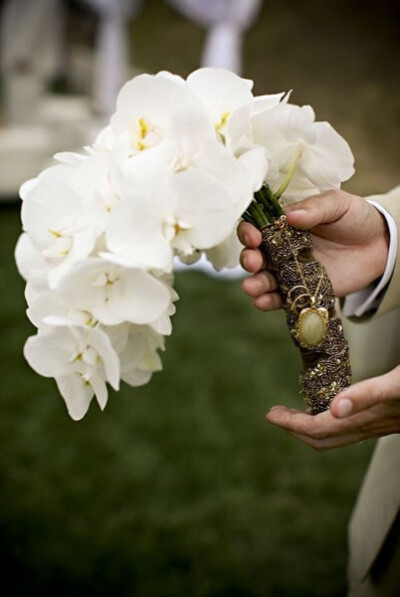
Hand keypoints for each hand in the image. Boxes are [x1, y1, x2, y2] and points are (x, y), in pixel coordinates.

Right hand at [237, 189, 388, 310]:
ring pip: (264, 279)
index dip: (249, 232)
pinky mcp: (302, 290)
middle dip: (248, 259)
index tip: (254, 237)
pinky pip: (281, 298)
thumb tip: (290, 216)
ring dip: (254, 284)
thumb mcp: (337, 204)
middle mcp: (281, 249)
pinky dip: (269, 302)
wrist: (379, 245)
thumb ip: (315, 208)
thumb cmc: (355, 218)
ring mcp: (290, 271)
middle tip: (253, 262)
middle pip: (255, 255)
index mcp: (285, 225)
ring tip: (251, 287)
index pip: (258, 227)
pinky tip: (263, 302)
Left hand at [265, 366, 399, 448]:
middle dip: (294, 428)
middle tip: (273, 414)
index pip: (318, 430)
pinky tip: (325, 409)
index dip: (291, 424)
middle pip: (322, 439)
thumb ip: (367, 395)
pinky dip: (327, 422)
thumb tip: (333, 410)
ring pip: (334, 437)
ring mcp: (376, 426)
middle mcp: (368, 427)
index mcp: (366, 419)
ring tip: (291, 413)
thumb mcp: (397, 383)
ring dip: (307, 426)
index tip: (271, 414)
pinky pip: (347, 429)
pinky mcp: (383, 420)